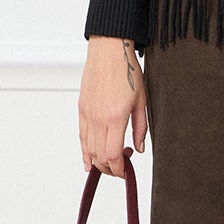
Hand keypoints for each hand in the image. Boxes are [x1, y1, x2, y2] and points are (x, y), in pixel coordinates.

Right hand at [79, 35, 147, 173]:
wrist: (109, 51)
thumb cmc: (127, 72)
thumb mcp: (142, 101)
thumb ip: (140, 128)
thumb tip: (140, 149)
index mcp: (116, 117)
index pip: (114, 154)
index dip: (119, 168)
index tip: (126, 171)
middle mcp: (98, 118)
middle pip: (100, 156)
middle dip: (110, 168)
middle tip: (122, 167)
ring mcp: (87, 114)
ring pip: (89, 149)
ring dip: (99, 161)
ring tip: (111, 162)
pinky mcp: (82, 109)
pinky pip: (81, 136)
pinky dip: (85, 152)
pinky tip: (89, 161)